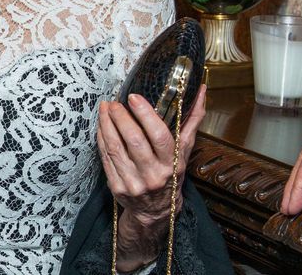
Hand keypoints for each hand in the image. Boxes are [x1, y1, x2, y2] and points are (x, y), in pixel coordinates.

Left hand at [97, 85, 206, 269]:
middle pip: (134, 140)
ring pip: (115, 147)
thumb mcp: (185, 150)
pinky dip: (101, 138)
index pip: (159, 136)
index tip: (133, 97)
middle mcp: (153, 175)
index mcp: (172, 164)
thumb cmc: (171, 173)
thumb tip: (200, 90)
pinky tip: (101, 125)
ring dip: (106, 124)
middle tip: (114, 102)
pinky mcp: (116, 187)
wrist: (156, 211)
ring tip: (104, 108)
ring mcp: (133, 182)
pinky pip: (105, 157)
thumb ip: (192, 120)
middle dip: (121, 117)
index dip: (145, 115)